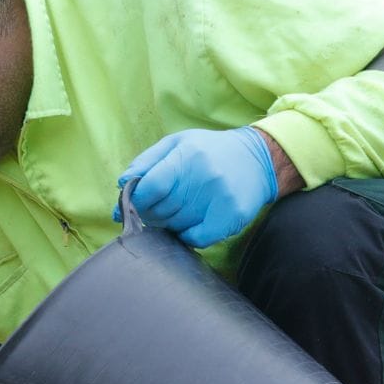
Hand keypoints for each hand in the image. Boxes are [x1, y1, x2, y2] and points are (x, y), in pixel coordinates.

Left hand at [118, 127, 277, 247]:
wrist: (259, 159)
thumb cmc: (208, 151)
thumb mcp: (176, 144)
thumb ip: (146, 162)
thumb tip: (123, 183)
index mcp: (187, 156)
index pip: (151, 188)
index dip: (135, 200)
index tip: (132, 203)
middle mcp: (204, 178)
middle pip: (160, 210)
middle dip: (149, 212)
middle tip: (155, 207)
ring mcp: (220, 199)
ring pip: (175, 225)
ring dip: (168, 223)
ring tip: (176, 210)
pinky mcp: (232, 217)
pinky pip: (196, 238)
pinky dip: (186, 236)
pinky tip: (188, 225)